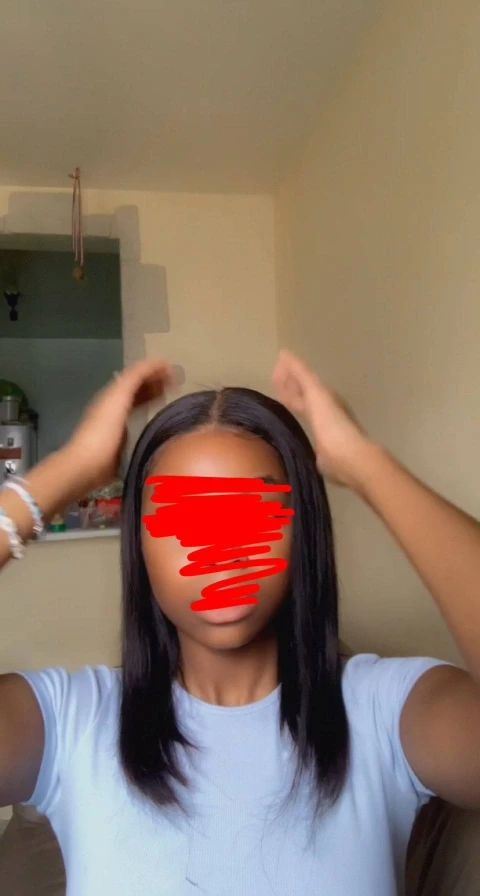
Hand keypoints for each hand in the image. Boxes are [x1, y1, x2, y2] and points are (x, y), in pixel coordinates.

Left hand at [63, 359, 175, 493]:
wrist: (87, 465)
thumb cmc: (103, 432)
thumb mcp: (118, 399)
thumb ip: (133, 379)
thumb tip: (152, 364)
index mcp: (113, 393)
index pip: (136, 374)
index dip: (154, 369)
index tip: (174, 369)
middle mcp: (114, 403)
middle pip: (137, 386)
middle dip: (155, 380)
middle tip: (176, 381)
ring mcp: (116, 420)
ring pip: (137, 400)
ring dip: (153, 394)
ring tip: (170, 394)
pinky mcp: (121, 438)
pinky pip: (138, 418)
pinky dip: (149, 411)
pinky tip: (158, 417)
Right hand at [272, 349, 373, 488]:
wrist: (348, 457)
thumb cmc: (331, 423)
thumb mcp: (315, 392)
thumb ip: (300, 373)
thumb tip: (284, 353)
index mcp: (325, 396)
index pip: (305, 381)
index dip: (290, 377)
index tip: (273, 377)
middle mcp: (327, 411)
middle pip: (307, 396)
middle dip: (292, 390)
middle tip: (274, 388)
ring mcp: (326, 431)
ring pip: (307, 413)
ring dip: (295, 406)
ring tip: (280, 406)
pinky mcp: (321, 450)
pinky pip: (306, 431)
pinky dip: (297, 427)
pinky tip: (290, 432)